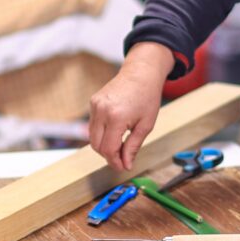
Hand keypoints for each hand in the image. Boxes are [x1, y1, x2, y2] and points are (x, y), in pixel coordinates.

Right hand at [88, 43, 174, 170]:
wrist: (141, 73)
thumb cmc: (147, 97)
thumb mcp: (146, 125)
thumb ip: (133, 146)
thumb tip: (126, 165)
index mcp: (116, 117)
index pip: (109, 149)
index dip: (115, 162)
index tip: (123, 168)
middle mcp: (101, 111)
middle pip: (97, 146)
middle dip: (108, 156)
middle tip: (122, 160)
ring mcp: (94, 105)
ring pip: (92, 137)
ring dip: (104, 145)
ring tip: (120, 146)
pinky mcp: (92, 102)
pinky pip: (93, 125)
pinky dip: (101, 133)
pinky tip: (115, 132)